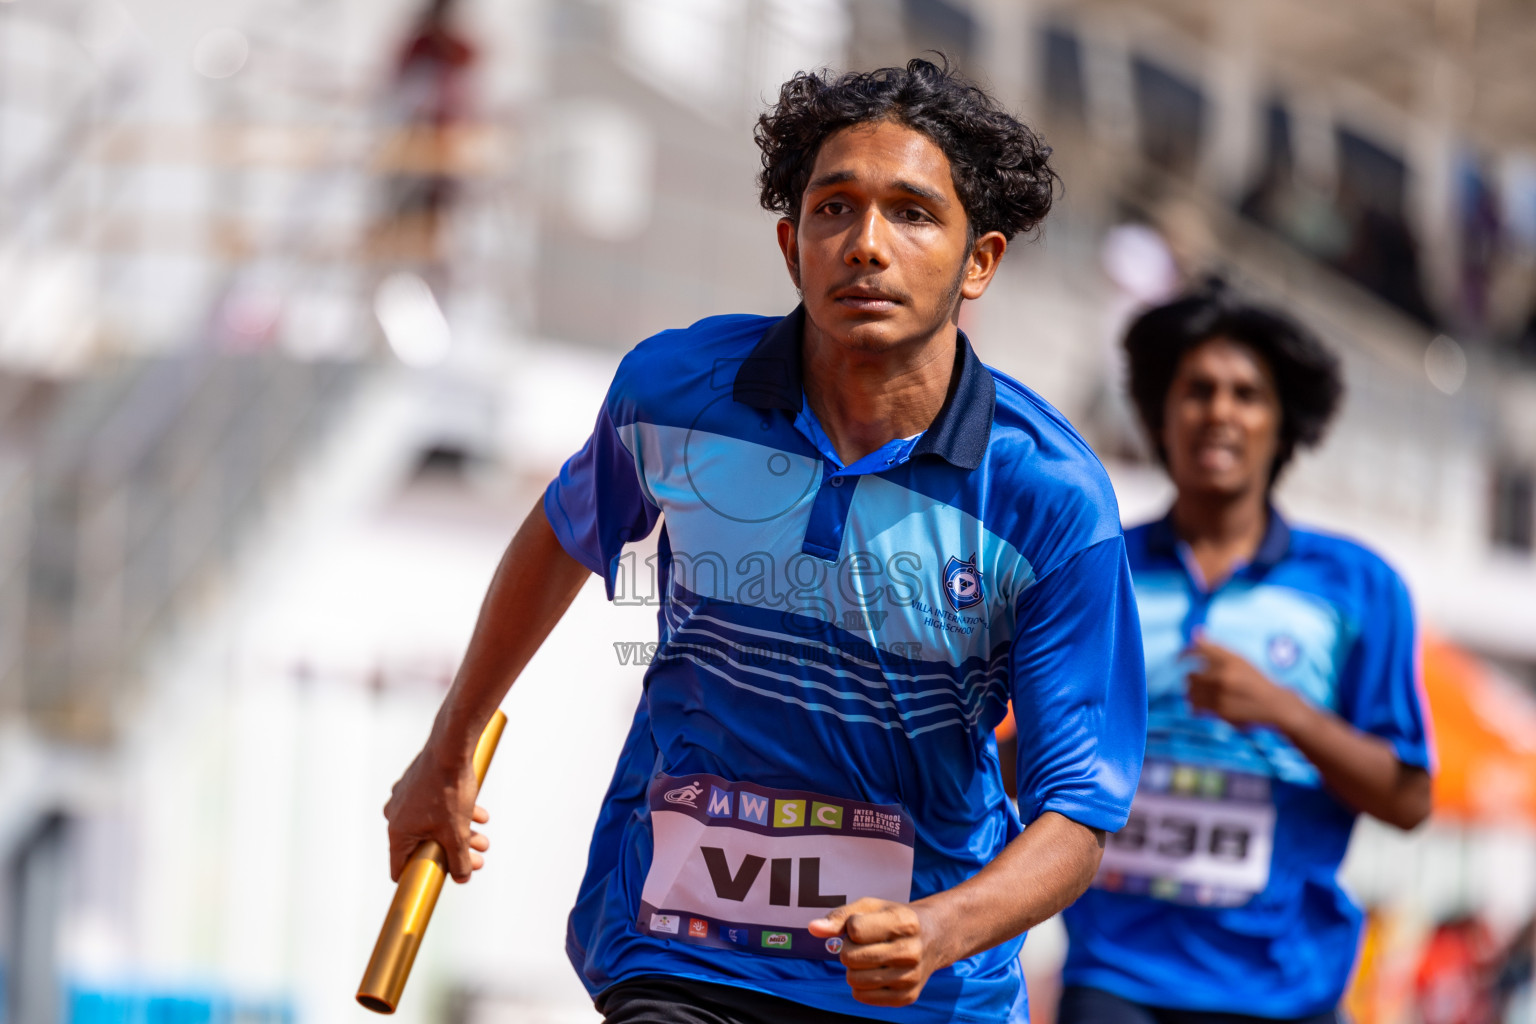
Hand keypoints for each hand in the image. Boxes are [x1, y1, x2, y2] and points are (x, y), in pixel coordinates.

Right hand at [383, 739, 490, 883]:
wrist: (451, 748)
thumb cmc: (447, 790)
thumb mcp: (456, 833)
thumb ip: (458, 860)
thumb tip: (462, 878)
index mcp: (398, 832)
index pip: (401, 867)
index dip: (419, 878)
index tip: (436, 883)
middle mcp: (396, 815)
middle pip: (425, 846)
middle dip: (455, 853)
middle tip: (477, 858)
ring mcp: (406, 798)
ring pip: (434, 825)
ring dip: (460, 834)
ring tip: (483, 837)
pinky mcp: (418, 784)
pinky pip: (435, 806)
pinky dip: (455, 813)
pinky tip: (480, 814)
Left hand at [807, 898, 945, 1007]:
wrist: (934, 938)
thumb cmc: (894, 918)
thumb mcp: (871, 907)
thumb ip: (840, 916)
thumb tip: (813, 928)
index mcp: (904, 922)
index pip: (854, 929)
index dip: (851, 927)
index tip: (864, 925)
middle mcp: (911, 951)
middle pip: (851, 958)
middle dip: (848, 950)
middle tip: (862, 945)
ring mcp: (911, 977)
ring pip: (855, 980)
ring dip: (853, 969)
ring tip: (867, 959)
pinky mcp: (907, 997)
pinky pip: (864, 997)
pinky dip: (860, 985)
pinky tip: (874, 973)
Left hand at [1185, 633, 1302, 730]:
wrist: (1276, 705)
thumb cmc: (1255, 680)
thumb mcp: (1240, 659)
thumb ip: (1216, 648)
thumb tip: (1195, 632)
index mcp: (1230, 658)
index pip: (1196, 651)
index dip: (1183, 655)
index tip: (1176, 659)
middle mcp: (1225, 674)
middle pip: (1190, 674)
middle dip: (1191, 678)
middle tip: (1197, 682)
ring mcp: (1222, 693)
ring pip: (1191, 691)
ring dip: (1192, 693)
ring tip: (1202, 694)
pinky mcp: (1221, 711)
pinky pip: (1196, 706)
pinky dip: (1195, 706)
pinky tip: (1201, 706)